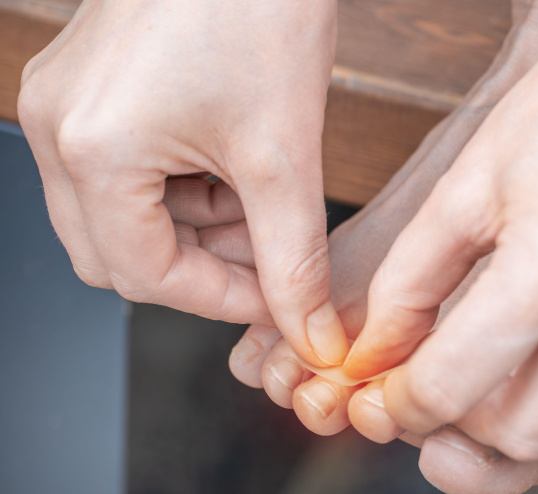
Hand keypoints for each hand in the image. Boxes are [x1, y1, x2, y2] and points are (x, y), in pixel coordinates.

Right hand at [18, 0, 349, 366]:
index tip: (279, 302)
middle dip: (201, 266)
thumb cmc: (262, 9)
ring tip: (261, 199)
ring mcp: (64, 104)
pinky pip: (124, 170)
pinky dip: (180, 188)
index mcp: (92, 149)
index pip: (144, 276)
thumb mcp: (283, 153)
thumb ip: (295, 256)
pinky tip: (234, 166)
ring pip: (122, 216)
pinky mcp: (87, 88)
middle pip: (119, 253)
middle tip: (268, 256)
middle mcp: (57, 128)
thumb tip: (309, 330)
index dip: (221, 300)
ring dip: (194, 228)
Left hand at [223, 2, 537, 490]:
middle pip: (514, 442)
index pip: (449, 390)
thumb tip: (375, 355)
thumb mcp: (471, 179)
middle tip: (428, 397)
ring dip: (518, 447)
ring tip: (491, 399)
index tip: (380, 398)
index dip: (396, 406)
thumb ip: (411, 279)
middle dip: (450, 432)